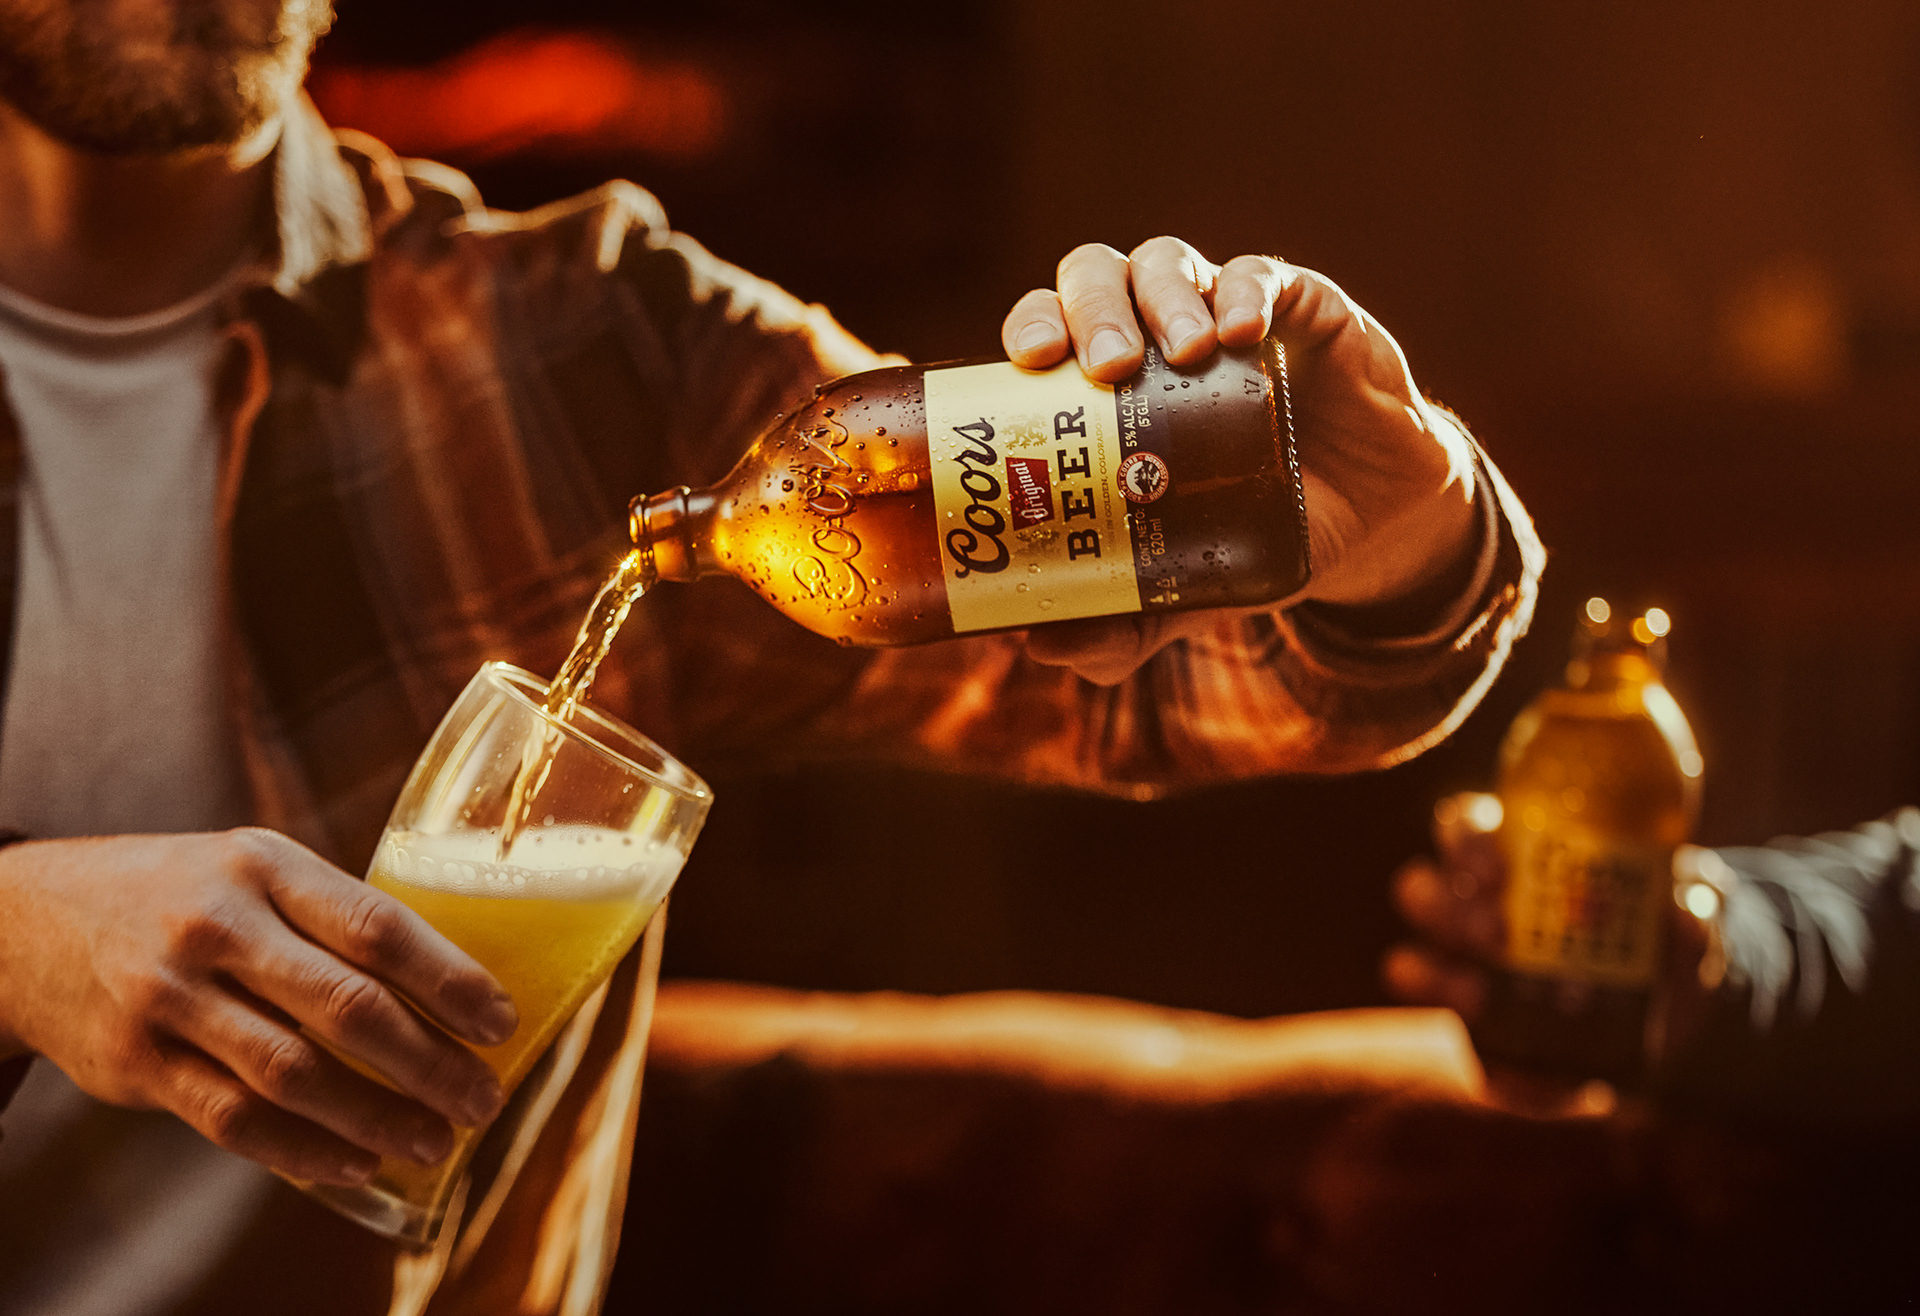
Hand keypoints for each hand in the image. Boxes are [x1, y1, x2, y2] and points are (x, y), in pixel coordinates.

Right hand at [0, 829, 518, 1186]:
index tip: (501, 1023)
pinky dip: (303, 1149)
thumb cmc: (184, 893)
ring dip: (377, 1117)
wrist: (30, 918)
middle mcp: (217, 927)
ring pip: (294, 1074)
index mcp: (266, 866)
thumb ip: (335, 913)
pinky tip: (356, 1162)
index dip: (449, 980)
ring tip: (434, 1140)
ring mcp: (171, 997)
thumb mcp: (255, 866)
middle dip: (430, 1063)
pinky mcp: (136, 1063)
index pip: (377, 928)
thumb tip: (453, 982)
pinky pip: (233, 1119)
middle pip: (346, 1007)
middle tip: (483, 1099)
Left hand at [1001, 236, 1480, 684]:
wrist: (1371, 527)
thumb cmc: (1256, 534)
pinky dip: (1245, 292)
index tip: (1028, 363)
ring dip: (1164, 298)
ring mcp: (1223, 312)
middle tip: (1106, 367)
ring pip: (1166, 262)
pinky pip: (1263, 274)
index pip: (1047, 325)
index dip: (1030, 327)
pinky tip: (1243, 331)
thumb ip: (1119, 623)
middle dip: (1090, 309)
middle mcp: (1153, 332)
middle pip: (1095, 276)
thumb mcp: (1187, 587)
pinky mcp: (1301, 306)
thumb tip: (1040, 646)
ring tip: (1184, 355)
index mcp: (1106, 384)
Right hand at [1383, 793, 1714, 1108]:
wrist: (1660, 1027)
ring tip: (1482, 993)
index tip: (1498, 868)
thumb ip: (1692, 917)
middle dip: (1444, 906)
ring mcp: (1459, 970)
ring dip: (1433, 972)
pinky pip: (1442, 1027)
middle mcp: (1469, 910)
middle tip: (1498, 932)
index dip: (1466, 839)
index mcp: (1509, 862)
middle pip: (1419, 887)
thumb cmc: (1660, 950)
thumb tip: (1686, 905)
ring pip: (1408, 957)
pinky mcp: (1469, 1029)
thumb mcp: (1689, 930)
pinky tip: (1495, 1037)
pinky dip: (1466, 1035)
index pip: (1464, 828)